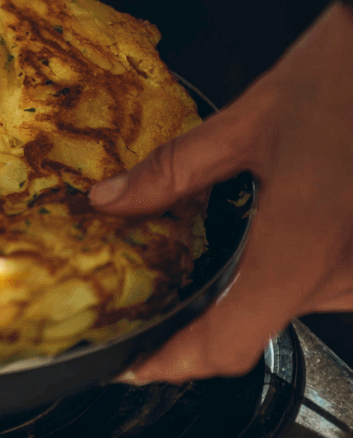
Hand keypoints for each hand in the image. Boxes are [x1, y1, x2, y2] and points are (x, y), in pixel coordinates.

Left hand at [89, 3, 352, 381]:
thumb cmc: (345, 74)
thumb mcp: (247, 123)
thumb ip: (172, 174)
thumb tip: (109, 200)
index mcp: (299, 250)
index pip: (228, 344)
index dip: (176, 364)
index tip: (143, 364)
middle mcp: (345, 275)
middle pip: (261, 321)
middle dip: (216, 303)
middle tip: (177, 284)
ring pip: (300, 301)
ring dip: (267, 279)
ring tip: (252, 233)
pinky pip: (332, 281)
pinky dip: (303, 264)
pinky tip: (300, 222)